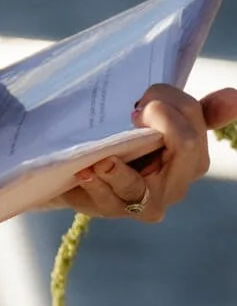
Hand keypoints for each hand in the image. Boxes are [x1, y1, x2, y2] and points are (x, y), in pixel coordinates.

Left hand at [63, 83, 236, 222]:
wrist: (84, 165)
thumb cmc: (129, 139)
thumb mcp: (159, 119)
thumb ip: (192, 109)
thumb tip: (236, 96)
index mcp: (193, 158)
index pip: (194, 121)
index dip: (171, 103)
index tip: (144, 100)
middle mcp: (177, 184)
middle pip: (183, 143)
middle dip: (157, 118)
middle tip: (130, 112)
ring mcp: (146, 201)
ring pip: (140, 184)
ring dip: (118, 169)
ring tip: (103, 159)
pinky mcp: (113, 209)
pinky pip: (109, 199)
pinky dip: (97, 184)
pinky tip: (86, 172)